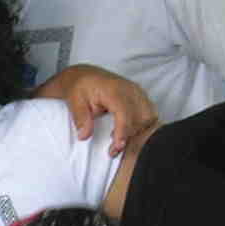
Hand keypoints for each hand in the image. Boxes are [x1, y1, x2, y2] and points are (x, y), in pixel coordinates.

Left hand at [35, 65, 157, 157]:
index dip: (123, 132)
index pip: (124, 113)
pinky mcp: (140, 95)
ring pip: (148, 117)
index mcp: (114, 89)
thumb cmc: (80, 87)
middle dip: (130, 136)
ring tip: (118, 139)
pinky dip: (142, 125)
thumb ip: (81, 119)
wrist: (84, 75)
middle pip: (140, 117)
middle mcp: (129, 89)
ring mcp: (137, 91)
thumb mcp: (74, 102)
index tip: (117, 148)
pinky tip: (128, 131)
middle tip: (113, 149)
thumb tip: (84, 136)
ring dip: (137, 132)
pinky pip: (149, 114)